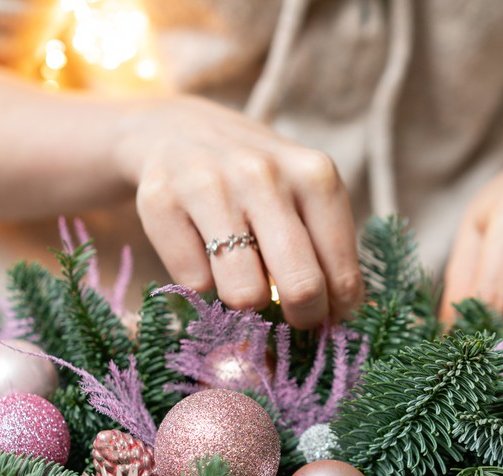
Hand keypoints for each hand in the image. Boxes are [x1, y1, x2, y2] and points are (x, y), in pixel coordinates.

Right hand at [115, 95, 363, 328]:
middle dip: (301, 316)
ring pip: (244, 293)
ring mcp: (209, 187)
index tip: (326, 313)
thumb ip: (327, 251)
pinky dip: (202, 282)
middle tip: (291, 315)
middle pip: (301, 287)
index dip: (335, 309)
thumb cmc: (258, 180)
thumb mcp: (305, 196)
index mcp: (314, 175)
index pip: (341, 274)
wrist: (177, 130)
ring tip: (244, 277)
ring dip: (247, 300)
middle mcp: (263, 175)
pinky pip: (195, 283)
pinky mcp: (160, 202)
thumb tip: (339, 318)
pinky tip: (203, 253)